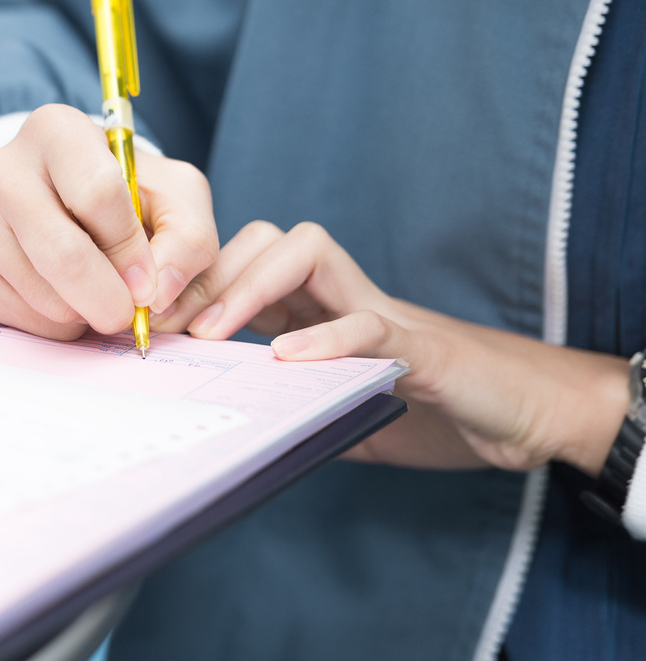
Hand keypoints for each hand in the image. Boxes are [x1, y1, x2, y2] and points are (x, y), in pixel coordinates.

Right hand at [0, 104, 217, 339]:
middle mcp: (2, 169)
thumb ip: (187, 238)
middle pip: (62, 252)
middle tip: (127, 315)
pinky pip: (18, 318)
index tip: (147, 279)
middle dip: (107, 298)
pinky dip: (55, 325)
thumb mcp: (175, 196)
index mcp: (55, 130)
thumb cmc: (127, 195)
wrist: (68, 205)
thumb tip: (156, 294)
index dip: (131, 249)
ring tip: (97, 294)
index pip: (96, 194)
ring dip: (83, 313)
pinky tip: (66, 299)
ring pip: (42, 294)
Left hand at [156, 220, 629, 474]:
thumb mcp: (331, 412)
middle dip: (202, 272)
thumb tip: (211, 420)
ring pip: (306, 251)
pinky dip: (326, 339)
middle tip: (160, 320)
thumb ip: (281, 405)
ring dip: (249, 285)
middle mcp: (339, 295)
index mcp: (311, 309)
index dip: (185, 283)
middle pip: (262, 239)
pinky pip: (368, 325)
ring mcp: (380, 312)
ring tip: (210, 332)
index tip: (138, 319)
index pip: (238, 265)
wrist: (522, 415)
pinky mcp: (422, 345)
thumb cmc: (424, 407)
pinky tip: (288, 360)